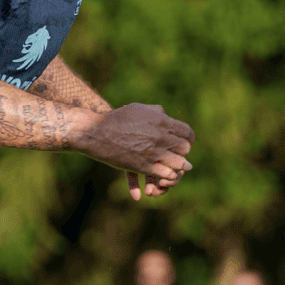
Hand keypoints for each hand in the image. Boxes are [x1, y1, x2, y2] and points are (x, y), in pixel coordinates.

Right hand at [76, 104, 192, 199]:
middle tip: (178, 155)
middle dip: (182, 152)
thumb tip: (167, 116)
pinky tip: (165, 175)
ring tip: (178, 168)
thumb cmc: (116, 119)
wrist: (96, 133)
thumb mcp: (139, 108)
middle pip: (184, 148)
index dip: (188, 139)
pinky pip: (165, 174)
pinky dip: (168, 176)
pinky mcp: (143, 166)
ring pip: (178, 163)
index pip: (187, 132)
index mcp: (161, 120)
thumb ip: (156, 112)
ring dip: (179, 166)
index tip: (185, 142)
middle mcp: (160, 136)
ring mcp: (152, 152)